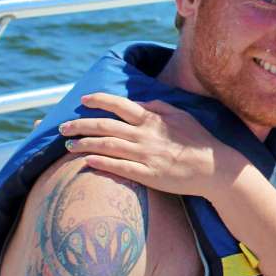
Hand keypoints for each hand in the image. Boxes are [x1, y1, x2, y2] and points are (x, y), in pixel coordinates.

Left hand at [58, 92, 246, 197]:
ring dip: (84, 144)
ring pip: (107, 147)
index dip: (99, 100)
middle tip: (62, 127)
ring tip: (69, 146)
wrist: (213, 167)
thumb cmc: (198, 140)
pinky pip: (119, 168)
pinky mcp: (148, 175)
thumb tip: (138, 104)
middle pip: (105, 127)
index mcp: (152, 118)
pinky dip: (100, 163)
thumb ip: (158, 107)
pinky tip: (86, 162)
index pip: (119, 105)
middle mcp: (145, 135)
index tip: (83, 100)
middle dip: (80, 125)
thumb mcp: (181, 114)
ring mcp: (146, 156)